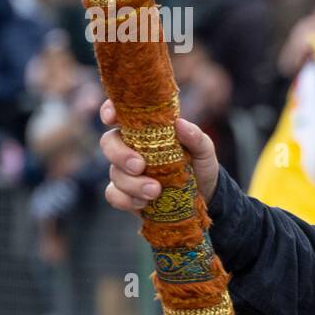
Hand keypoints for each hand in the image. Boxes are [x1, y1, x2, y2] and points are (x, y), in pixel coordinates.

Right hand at [99, 99, 219, 209]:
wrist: (205, 196)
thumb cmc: (200, 165)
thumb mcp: (204, 150)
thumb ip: (195, 137)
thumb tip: (180, 124)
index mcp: (147, 131)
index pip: (121, 114)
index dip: (109, 111)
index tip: (110, 118)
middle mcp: (131, 148)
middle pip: (109, 143)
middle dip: (119, 155)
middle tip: (140, 166)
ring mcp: (126, 171)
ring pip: (114, 173)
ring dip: (132, 184)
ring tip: (156, 191)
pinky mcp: (126, 194)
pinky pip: (113, 195)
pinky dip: (126, 200)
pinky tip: (144, 203)